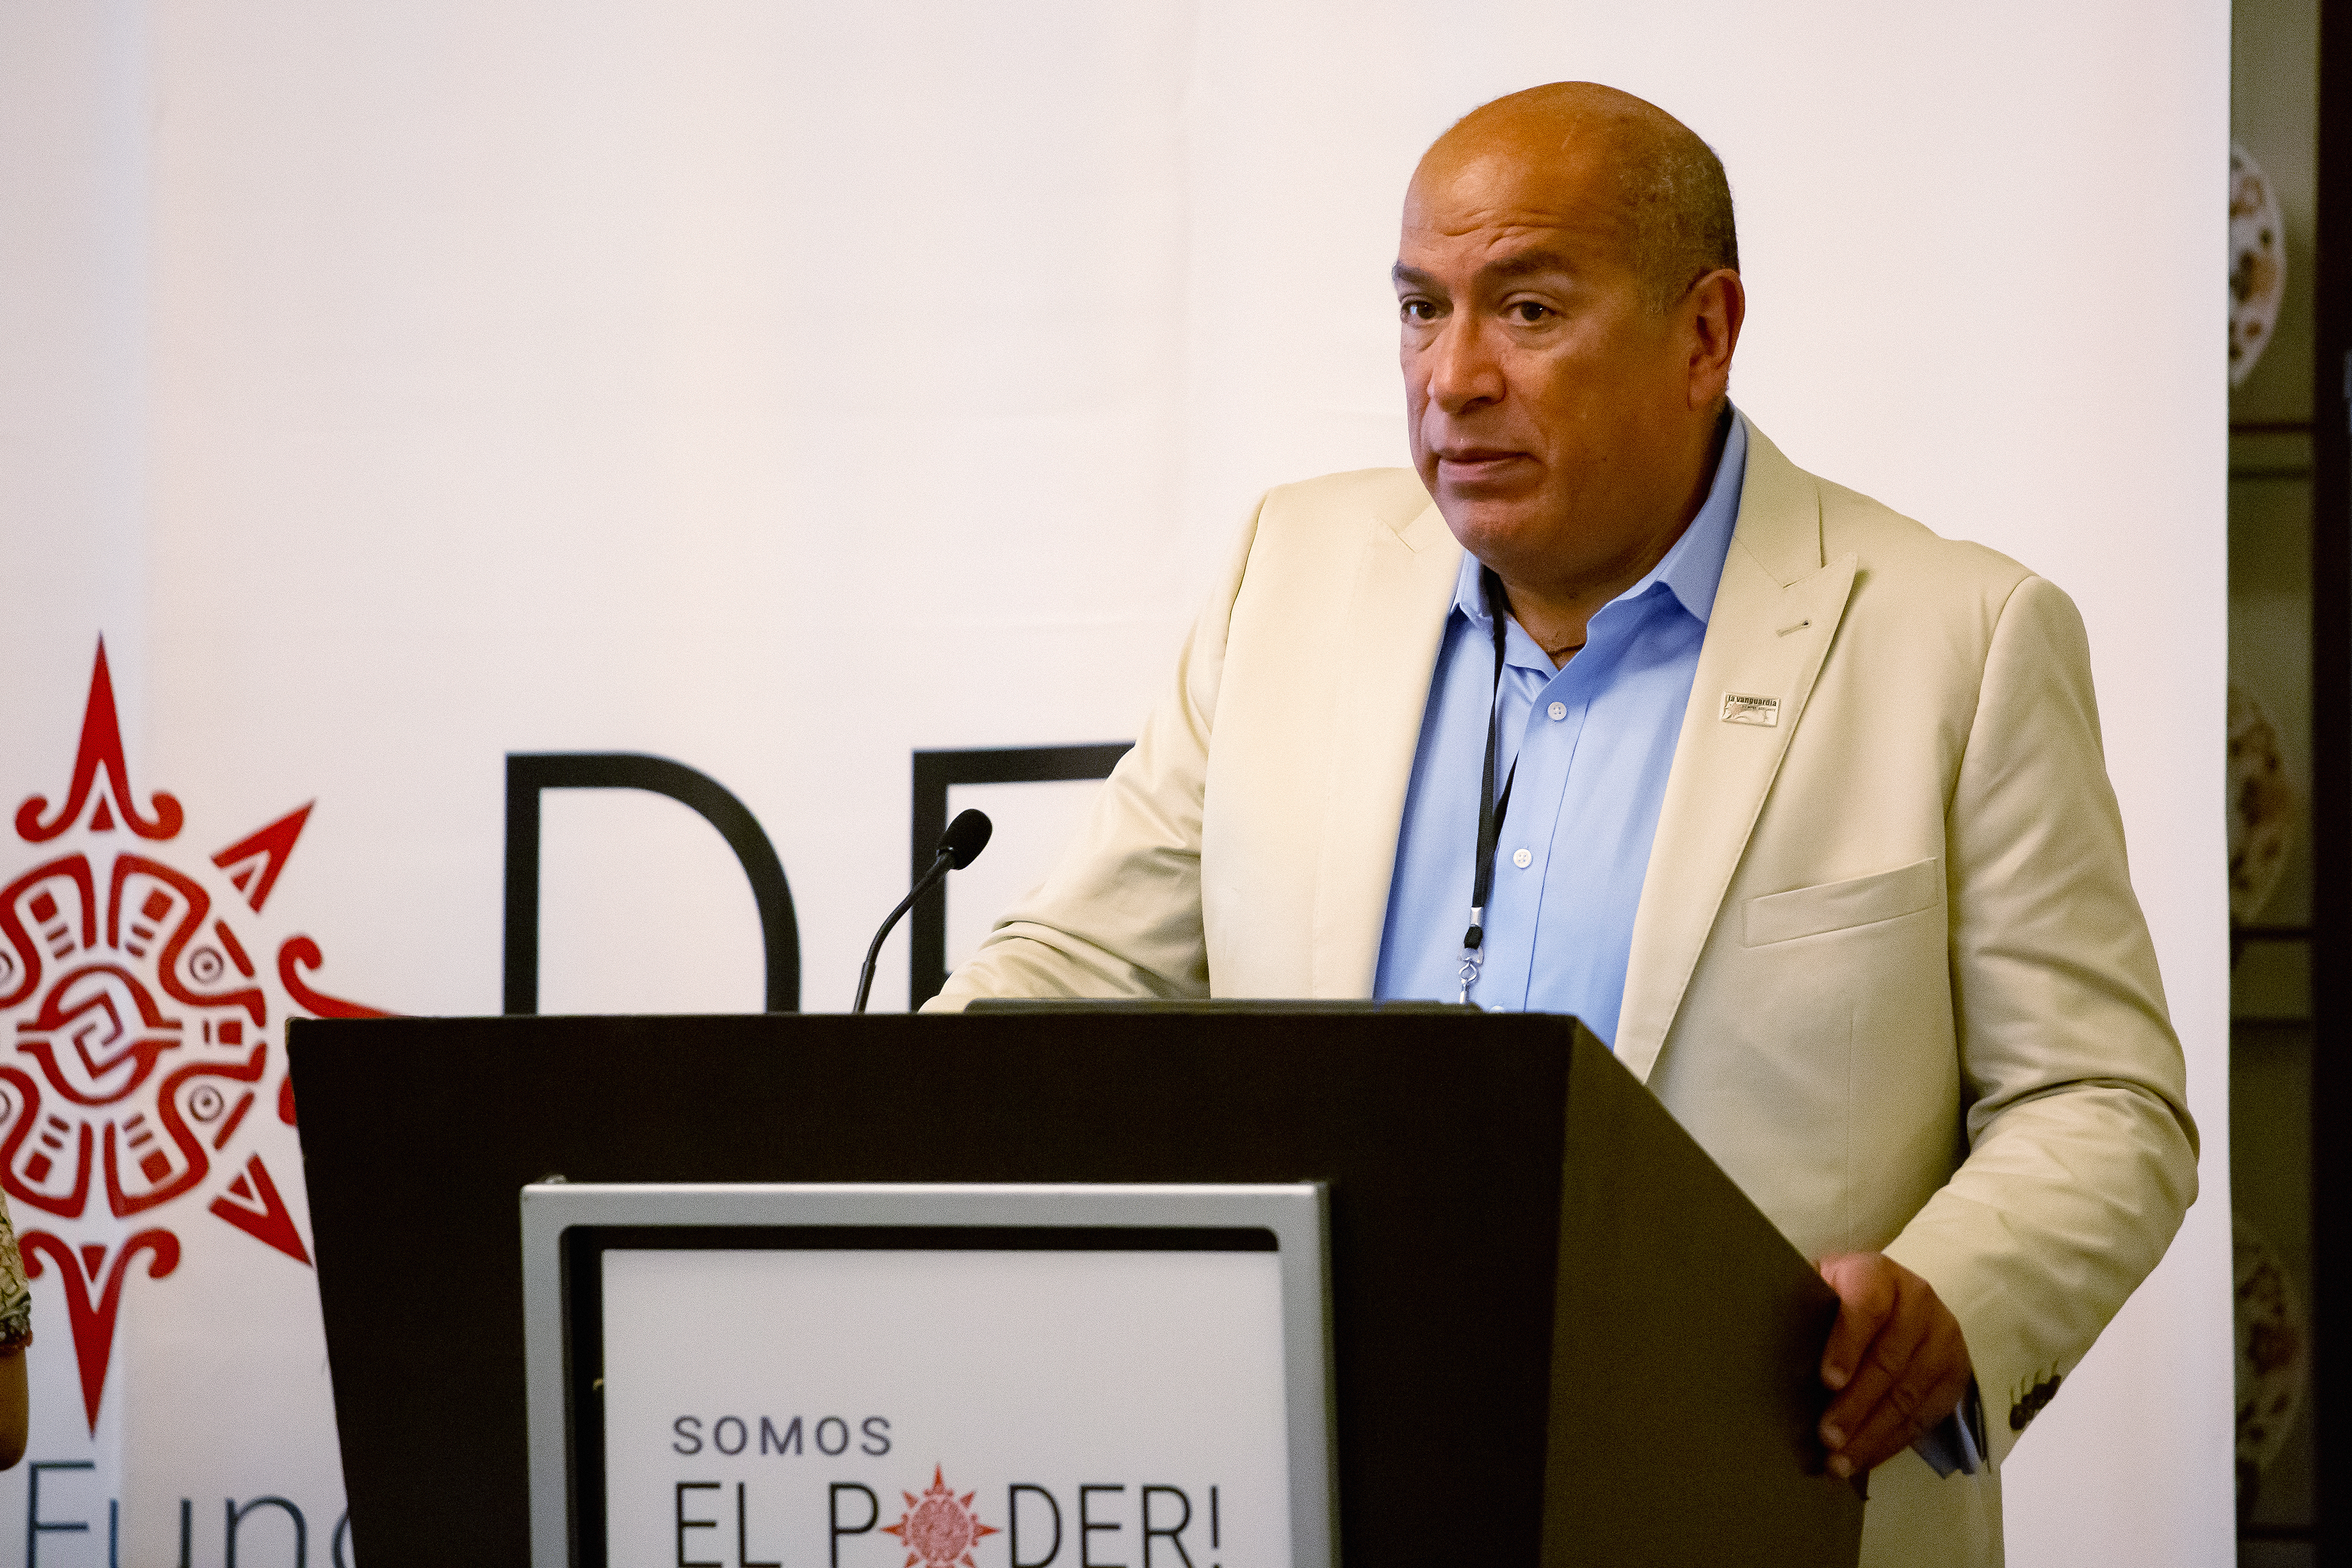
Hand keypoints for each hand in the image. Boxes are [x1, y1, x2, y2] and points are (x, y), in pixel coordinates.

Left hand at [1815, 1252, 1972, 1478]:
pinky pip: (1925, 1415)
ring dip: (1871, 1433)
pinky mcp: (1954, 1374)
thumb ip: (1799, 1307)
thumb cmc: (1837, 1297)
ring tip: (1840, 1461)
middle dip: (1855, 1405)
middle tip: (1827, 1438)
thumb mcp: (1818, 1288)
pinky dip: (1891, 1442)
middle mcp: (1917, 1301)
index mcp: (1877, 1274)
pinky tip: (1865, 1458)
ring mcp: (1942, 1338)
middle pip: (1888, 1359)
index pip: (1867, 1306)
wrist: (1892, 1300)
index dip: (1847, 1344)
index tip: (1827, 1381)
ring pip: (1907, 1394)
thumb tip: (1754, 1338)